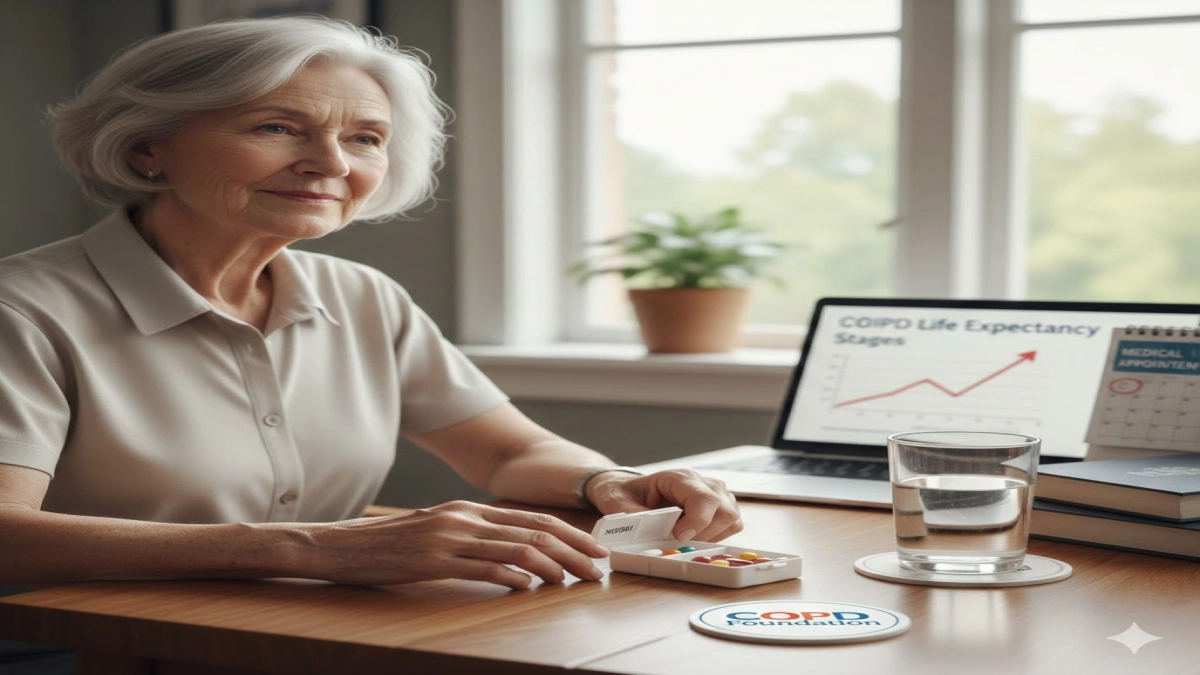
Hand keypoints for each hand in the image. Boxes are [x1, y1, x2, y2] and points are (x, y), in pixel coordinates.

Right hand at [298, 501, 608, 588]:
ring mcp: (449, 537)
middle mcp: (463, 517)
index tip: (594, 550)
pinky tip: (530, 587)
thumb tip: (513, 557)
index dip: (568, 534)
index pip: (531, 519)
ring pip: (515, 548)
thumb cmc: (385, 546)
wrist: (336, 546)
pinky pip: (482, 566)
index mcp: (466, 509)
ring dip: (552, 566)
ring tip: (573, 581)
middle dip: (572, 550)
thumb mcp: (434, 533)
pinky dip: (512, 576)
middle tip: (598, 569)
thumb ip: (471, 538)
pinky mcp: (433, 560)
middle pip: (533, 531)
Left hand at [586, 469, 741, 541]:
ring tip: (685, 537)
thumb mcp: (618, 502)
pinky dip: (716, 537)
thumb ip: (630, 515)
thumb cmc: (626, 494)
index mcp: (680, 478)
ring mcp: (716, 494)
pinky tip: (694, 535)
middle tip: (680, 541)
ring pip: (731, 519)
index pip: (704, 499)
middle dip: (705, 534)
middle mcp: (703, 483)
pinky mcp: (721, 507)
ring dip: (711, 536)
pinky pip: (731, 526)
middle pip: (725, 511)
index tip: (680, 537)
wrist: (631, 490)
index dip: (697, 522)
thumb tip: (640, 531)